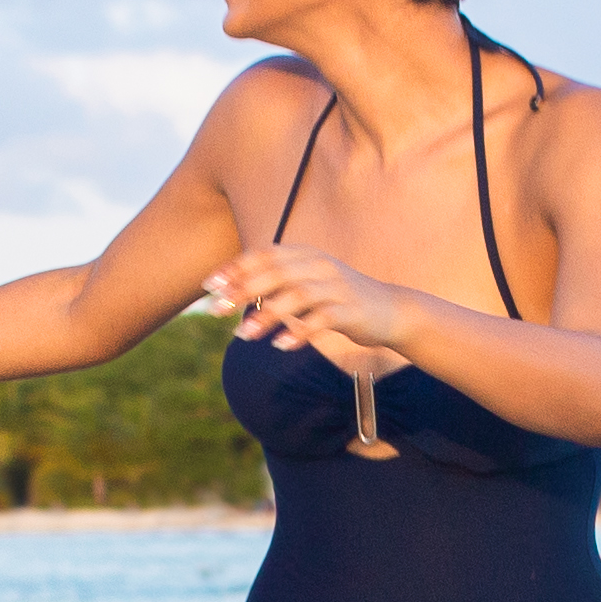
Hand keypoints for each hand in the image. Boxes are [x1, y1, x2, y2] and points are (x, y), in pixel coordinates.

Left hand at [206, 238, 410, 376]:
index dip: (235, 268)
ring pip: (296, 296)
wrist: (391, 311)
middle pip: (275, 273)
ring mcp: (337, 287)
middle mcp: (320, 266)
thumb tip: (233, 293)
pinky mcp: (351, 311)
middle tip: (215, 311)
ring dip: (266, 315)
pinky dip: (300, 332)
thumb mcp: (308, 285)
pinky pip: (322, 320)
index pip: (265, 255)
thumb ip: (276, 285)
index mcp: (307, 256)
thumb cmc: (340, 299)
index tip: (209, 286)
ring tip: (243, 334)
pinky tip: (281, 346)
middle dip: (242, 290)